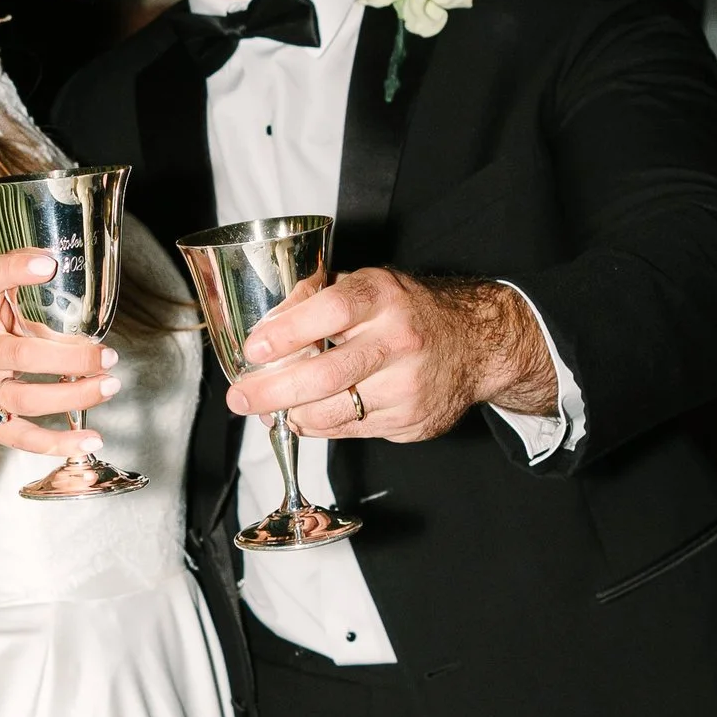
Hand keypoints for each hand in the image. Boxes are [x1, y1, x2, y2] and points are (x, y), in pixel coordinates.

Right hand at [0, 247, 119, 461]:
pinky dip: (61, 442)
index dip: (13, 269)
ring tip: (108, 386)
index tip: (49, 264)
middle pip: (22, 354)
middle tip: (106, 356)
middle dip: (71, 357)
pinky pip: (25, 437)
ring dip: (76, 395)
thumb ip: (27, 316)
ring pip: (28, 397)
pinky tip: (89, 440)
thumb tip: (88, 320)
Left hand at [229, 268, 557, 444]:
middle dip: (273, 391)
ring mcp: (409, 385)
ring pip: (333, 411)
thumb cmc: (406, 310)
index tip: (254, 349)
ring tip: (271, 409)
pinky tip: (306, 416)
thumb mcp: (366, 285)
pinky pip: (350, 431)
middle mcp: (400, 339)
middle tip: (240, 397)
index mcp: (384, 296)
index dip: (288, 331)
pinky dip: (320, 426)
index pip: (332, 311)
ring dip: (292, 414)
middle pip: (327, 374)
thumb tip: (264, 327)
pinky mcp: (412, 420)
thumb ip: (314, 299)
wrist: (476, 342)